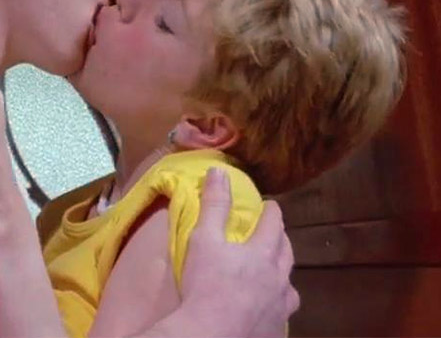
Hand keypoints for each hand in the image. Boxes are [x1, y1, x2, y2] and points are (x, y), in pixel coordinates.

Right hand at [180, 168, 298, 336]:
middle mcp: (279, 279)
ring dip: (282, 277)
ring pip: (289, 287)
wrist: (210, 335)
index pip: (274, 224)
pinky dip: (275, 307)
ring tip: (273, 275)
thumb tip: (219, 171)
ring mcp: (280, 308)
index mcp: (263, 254)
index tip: (270, 205)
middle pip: (287, 254)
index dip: (272, 212)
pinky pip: (281, 315)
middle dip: (281, 240)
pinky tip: (266, 310)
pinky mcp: (275, 331)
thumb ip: (214, 205)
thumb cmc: (206, 285)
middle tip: (273, 235)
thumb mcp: (203, 239)